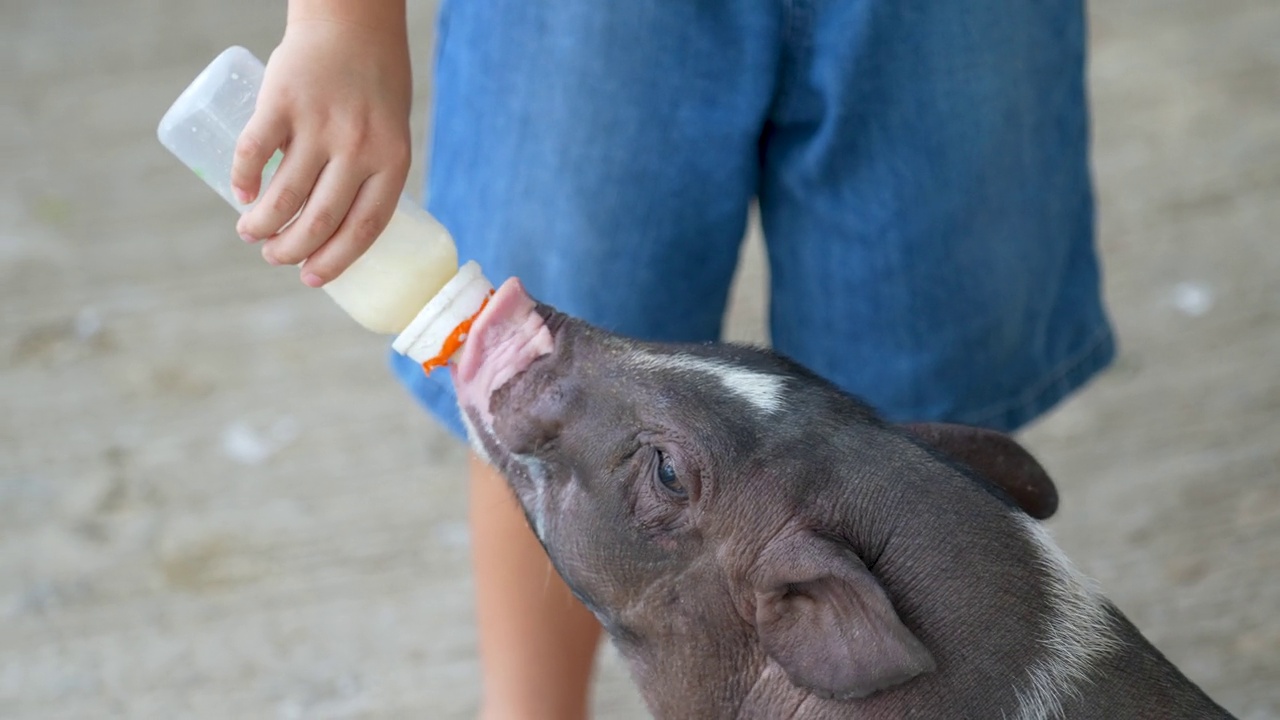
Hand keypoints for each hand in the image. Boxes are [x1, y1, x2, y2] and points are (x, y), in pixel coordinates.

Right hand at [230, 17, 411, 286]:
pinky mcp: (282, 101)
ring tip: (251, 234)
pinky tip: (240, 196)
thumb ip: (371, 170)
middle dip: (292, 250)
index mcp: (392, 159)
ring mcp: (319, 125)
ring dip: (262, 225)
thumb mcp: (391, 129)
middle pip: (320, 219)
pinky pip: (255, 152)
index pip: (364, 228)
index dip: (335, 260)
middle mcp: (358, 147)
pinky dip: (243, 180)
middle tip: (275, 257)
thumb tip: (336, 224)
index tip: (312, 278)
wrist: (353, 19)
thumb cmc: (375, 81)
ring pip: (284, 195)